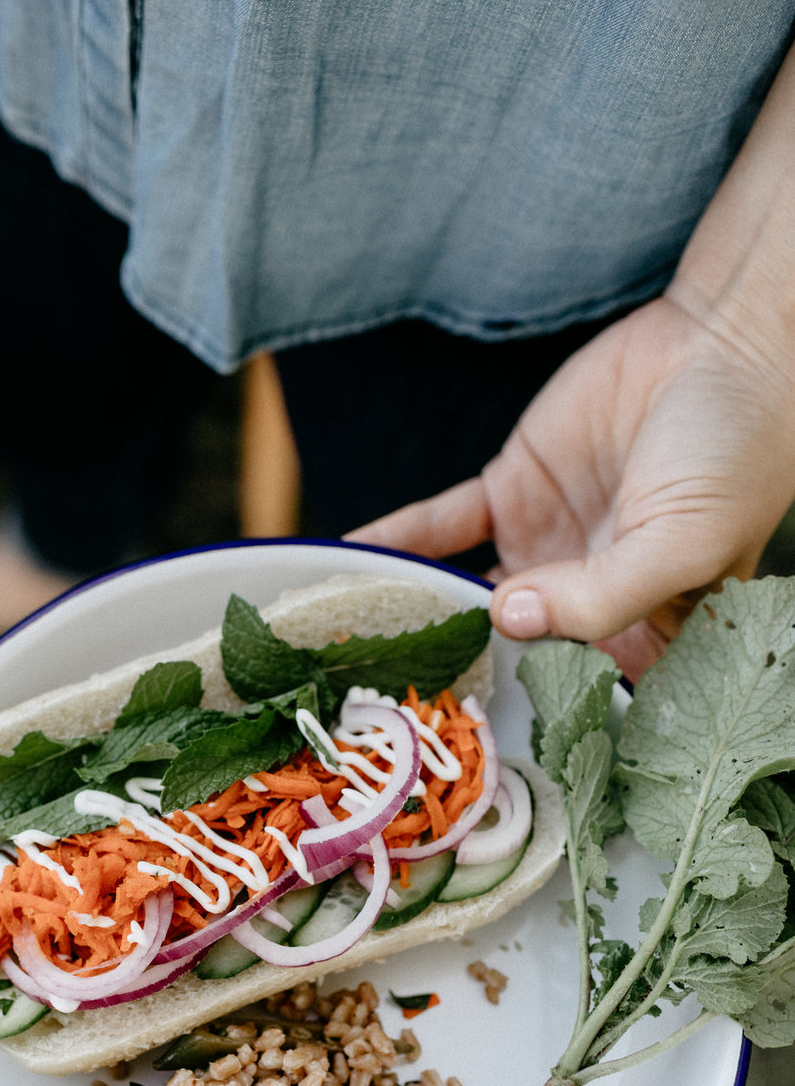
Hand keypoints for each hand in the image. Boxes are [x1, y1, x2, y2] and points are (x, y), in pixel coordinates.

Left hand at [348, 292, 794, 680]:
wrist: (722, 344)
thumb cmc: (735, 455)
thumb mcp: (684, 542)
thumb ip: (603, 595)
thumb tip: (512, 619)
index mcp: (639, 630)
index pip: (573, 691)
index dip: (528, 716)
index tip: (470, 741)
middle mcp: (582, 599)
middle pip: (504, 653)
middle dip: (454, 676)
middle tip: (387, 709)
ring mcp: (539, 547)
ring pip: (463, 594)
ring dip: (415, 614)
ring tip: (354, 645)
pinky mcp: (509, 492)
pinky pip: (441, 527)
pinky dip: (395, 540)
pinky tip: (349, 558)